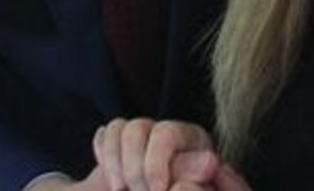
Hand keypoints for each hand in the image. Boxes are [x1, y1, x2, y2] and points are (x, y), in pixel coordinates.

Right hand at [92, 117, 219, 190]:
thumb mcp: (194, 186)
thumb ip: (194, 177)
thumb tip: (209, 163)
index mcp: (191, 139)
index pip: (166, 134)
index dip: (156, 162)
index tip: (157, 190)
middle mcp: (165, 130)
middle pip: (138, 128)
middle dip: (134, 170)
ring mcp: (141, 135)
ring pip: (119, 128)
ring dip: (115, 165)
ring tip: (122, 190)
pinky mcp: (118, 144)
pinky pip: (104, 135)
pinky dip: (105, 159)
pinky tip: (115, 182)